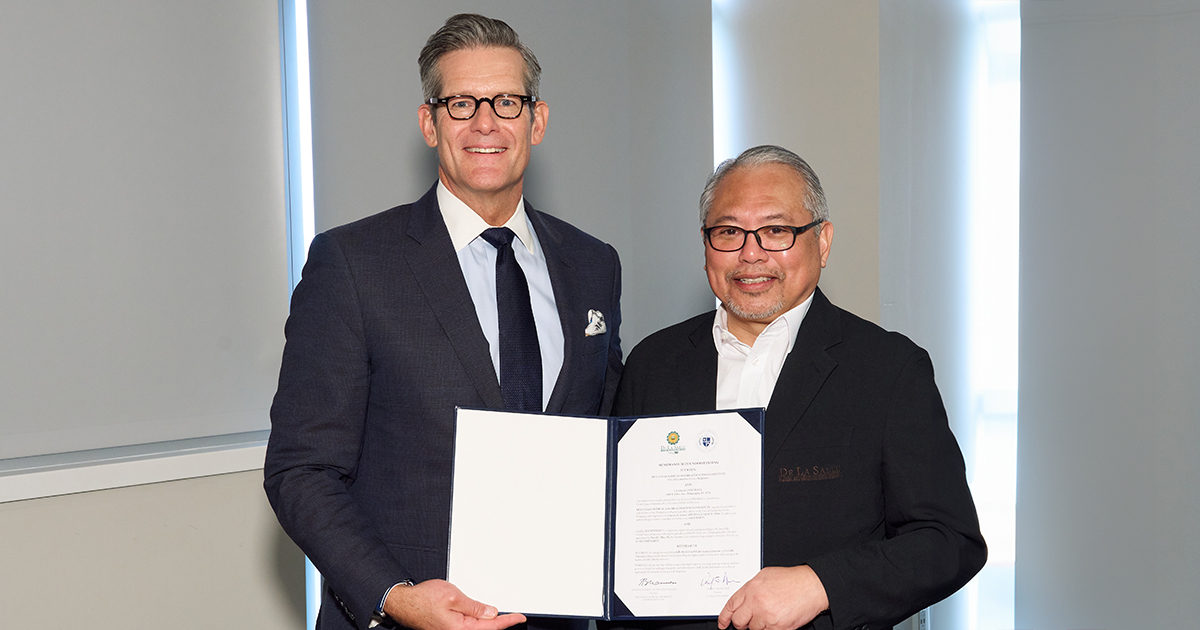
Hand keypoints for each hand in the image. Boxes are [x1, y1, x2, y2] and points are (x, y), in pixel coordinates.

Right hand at [383, 579, 526, 629]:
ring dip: (488, 623)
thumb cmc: (424, 599)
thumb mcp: (454, 597)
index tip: (519, 617)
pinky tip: (483, 617)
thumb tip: (491, 613)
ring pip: (476, 629)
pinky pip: (467, 627)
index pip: (491, 626)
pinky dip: (478, 622)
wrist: (404, 602)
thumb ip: (475, 607)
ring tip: (501, 616)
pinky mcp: (447, 629)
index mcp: (460, 629)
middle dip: (500, 623)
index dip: (507, 621)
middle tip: (514, 617)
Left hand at [717, 566, 828, 629]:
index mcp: (751, 589)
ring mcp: (767, 616)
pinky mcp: (778, 627)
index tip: (723, 623)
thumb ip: (750, 589)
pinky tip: (777, 620)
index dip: (724, 617)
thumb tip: (742, 601)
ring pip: (753, 629)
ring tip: (769, 615)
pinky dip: (770, 628)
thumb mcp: (765, 576)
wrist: (811, 586)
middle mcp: (757, 602)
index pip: (731, 606)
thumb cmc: (791, 580)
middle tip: (747, 622)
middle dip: (741, 624)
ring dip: (758, 626)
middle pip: (739, 621)